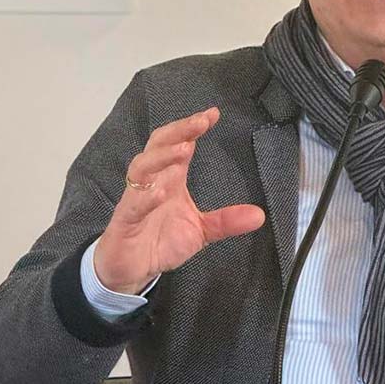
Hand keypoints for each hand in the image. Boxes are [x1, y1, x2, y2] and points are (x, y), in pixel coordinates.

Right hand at [94, 107, 265, 294]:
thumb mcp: (201, 230)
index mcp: (171, 178)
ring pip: (142, 168)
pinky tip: (160, 192)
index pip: (180, 144)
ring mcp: (136, 199)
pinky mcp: (125, 221)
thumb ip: (226, 221)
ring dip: (162, 157)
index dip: (193, 127)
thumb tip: (259, 215)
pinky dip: (145, 197)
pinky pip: (133, 204)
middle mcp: (152, 182)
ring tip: (184, 150)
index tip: (212, 114)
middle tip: (200, 122)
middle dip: (179, 131)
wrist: (131, 269)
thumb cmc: (162, 241)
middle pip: (159, 145)